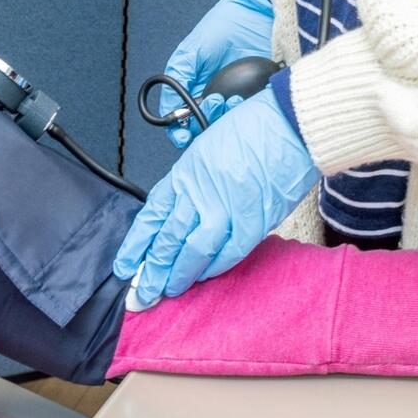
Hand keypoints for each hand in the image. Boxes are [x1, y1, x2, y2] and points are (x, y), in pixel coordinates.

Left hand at [113, 87, 316, 304]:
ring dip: (178, 275)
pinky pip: (228, 252)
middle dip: (152, 271)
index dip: (137, 244)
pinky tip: (204, 277)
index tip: (126, 265)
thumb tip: (186, 214)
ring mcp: (226, 207)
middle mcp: (200, 192)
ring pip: (192, 250)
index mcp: (186, 172)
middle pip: (167, 238)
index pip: (152, 215)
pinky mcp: (254, 220)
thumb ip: (196, 181)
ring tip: (168, 292)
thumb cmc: (255, 129)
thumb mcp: (209, 146)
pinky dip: (215, 268)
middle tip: (143, 294)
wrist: (291, 124)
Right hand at [156, 0, 275, 148]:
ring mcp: (235, 100)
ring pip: (226, 125)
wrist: (257, 14)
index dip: (181, 132)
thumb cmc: (223, 27)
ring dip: (227, 117)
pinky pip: (250, 115)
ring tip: (234, 98)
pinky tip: (247, 99)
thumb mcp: (193, 50)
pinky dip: (247, 113)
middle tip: (216, 101)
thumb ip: (179, 75)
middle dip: (207, 120)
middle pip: (205, 127)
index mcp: (194, 90)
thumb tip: (170, 107)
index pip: (184, 121)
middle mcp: (214, 99)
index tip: (184, 133)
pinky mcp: (256, 97)